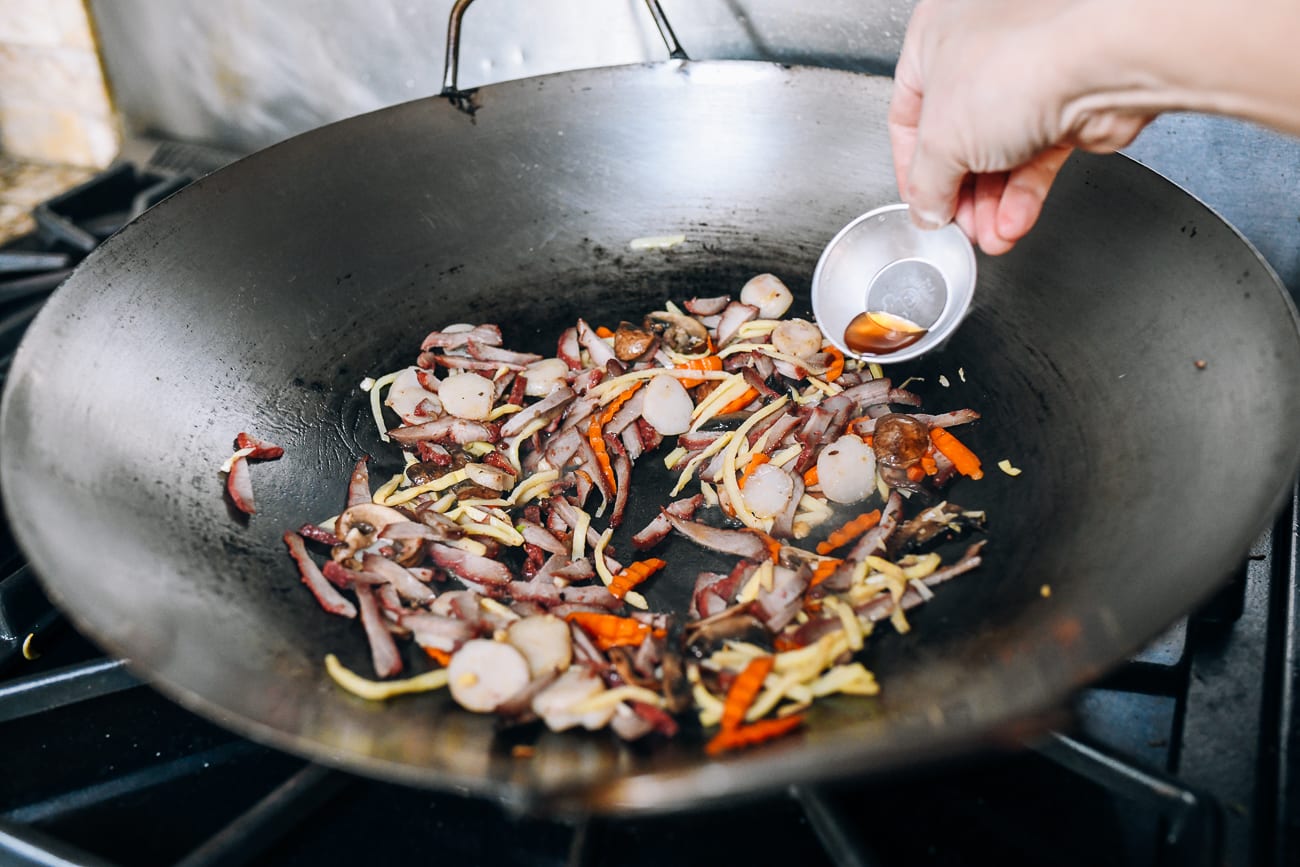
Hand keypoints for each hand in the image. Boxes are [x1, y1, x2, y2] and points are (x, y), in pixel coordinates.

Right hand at [888, 0, 1152, 254]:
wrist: (1104, 64)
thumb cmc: (1020, 66)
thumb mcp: (939, 143)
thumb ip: (925, 185)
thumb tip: (927, 209)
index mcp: (934, 39)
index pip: (908, 117)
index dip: (911, 171)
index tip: (922, 205)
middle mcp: (980, 53)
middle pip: (957, 142)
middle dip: (961, 196)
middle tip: (960, 227)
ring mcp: (1026, 77)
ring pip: (999, 154)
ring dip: (992, 204)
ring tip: (990, 234)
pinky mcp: (1065, 105)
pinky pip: (1035, 157)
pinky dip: (1023, 193)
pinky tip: (1014, 220)